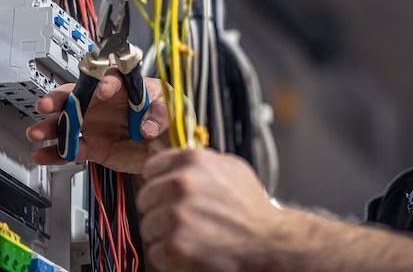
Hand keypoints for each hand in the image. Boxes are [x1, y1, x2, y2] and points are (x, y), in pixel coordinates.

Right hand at [26, 69, 168, 173]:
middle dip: (60, 99)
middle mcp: (104, 103)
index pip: (109, 79)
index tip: (102, 89)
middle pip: (77, 96)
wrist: (168, 145)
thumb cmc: (169, 116)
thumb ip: (160, 114)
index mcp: (124, 87)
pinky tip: (43, 154)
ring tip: (36, 132)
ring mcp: (96, 125)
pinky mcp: (94, 146)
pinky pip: (71, 149)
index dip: (104, 83)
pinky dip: (56, 153)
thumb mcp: (171, 108)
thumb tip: (148, 126)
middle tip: (48, 104)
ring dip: (50, 127)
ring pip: (68, 123)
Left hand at [137, 148, 280, 271]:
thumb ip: (200, 160)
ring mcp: (176, 215)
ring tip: (190, 235)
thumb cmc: (250, 207)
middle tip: (183, 218)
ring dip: (163, 234)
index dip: (159, 182)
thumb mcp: (230, 167)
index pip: (151, 168)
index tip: (167, 192)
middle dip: (160, 209)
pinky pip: (154, 251)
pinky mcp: (174, 245)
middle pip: (145, 198)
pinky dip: (169, 256)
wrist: (268, 242)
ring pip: (147, 226)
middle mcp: (181, 184)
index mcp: (192, 160)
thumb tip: (171, 156)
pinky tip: (191, 249)